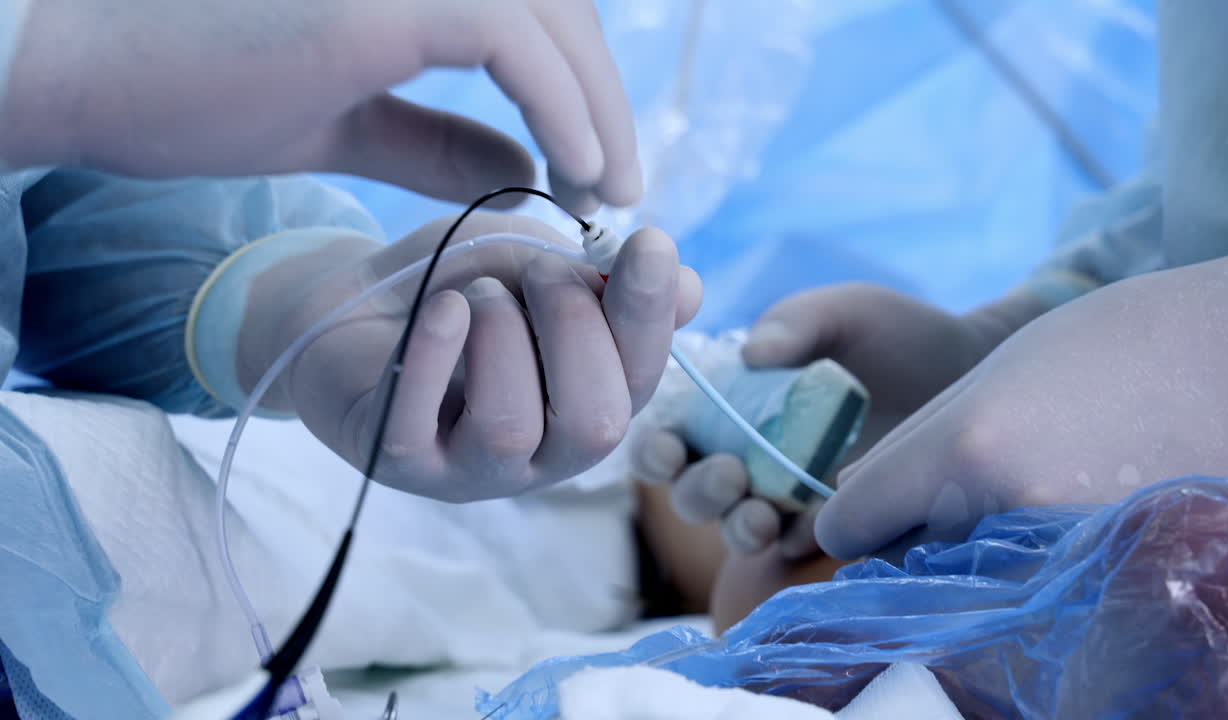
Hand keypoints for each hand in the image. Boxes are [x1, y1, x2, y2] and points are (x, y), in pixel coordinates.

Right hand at [4, 0, 636, 213]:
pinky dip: (564, 105)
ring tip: (607, 192)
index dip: (579, 85)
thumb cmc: (195, 92)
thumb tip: (525, 166)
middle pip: (563, 11)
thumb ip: (436, 139)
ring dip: (600, 110)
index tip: (593, 169)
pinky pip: (516, 41)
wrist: (89, 76)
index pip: (535, 14)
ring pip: (557, 21)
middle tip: (617, 189)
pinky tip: (580, 172)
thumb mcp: (347, 121)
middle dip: (605, 101)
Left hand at [242, 212, 701, 501]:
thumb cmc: (456, 288)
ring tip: (477, 296)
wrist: (348, 306)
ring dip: (503, 340)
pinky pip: (421, 423)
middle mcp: (541, 452)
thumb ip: (603, 281)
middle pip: (594, 423)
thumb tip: (691, 289)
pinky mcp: (396, 460)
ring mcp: (467, 468)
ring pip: (511, 429)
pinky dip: (441, 351)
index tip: (648, 241)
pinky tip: (443, 308)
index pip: (642, 376)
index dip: (649, 314)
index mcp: (589, 402)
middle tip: (536, 271)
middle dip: (574, 328)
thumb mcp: (535, 267)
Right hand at [634, 283, 1038, 555]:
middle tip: (730, 474)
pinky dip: (792, 546)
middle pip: (691, 492)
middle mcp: (751, 454)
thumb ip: (796, 323)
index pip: (670, 433)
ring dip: (735, 527)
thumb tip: (750, 354)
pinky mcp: (838, 525)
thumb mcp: (844, 313)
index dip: (653, 445)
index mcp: (734, 402)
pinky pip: (800, 549)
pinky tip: (804, 533)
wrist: (975, 372)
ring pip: (736, 529)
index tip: (669, 444)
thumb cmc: (900, 335)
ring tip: (762, 514)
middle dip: (698, 491)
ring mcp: (792, 496)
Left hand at [815, 245, 1227, 558]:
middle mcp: (1004, 509)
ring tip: (1023, 491)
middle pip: (905, 560)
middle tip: (955, 496)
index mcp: (963, 447)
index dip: (853, 517)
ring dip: (972, 552)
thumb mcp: (995, 370)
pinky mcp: (1111, 574)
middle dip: (911, 537)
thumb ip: (918, 440)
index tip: (871, 508)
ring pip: (967, 578)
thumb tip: (849, 496)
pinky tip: (1060, 513)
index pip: (851, 524)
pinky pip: (1030, 588)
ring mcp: (1062, 552)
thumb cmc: (1114, 344)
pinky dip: (1029, 565)